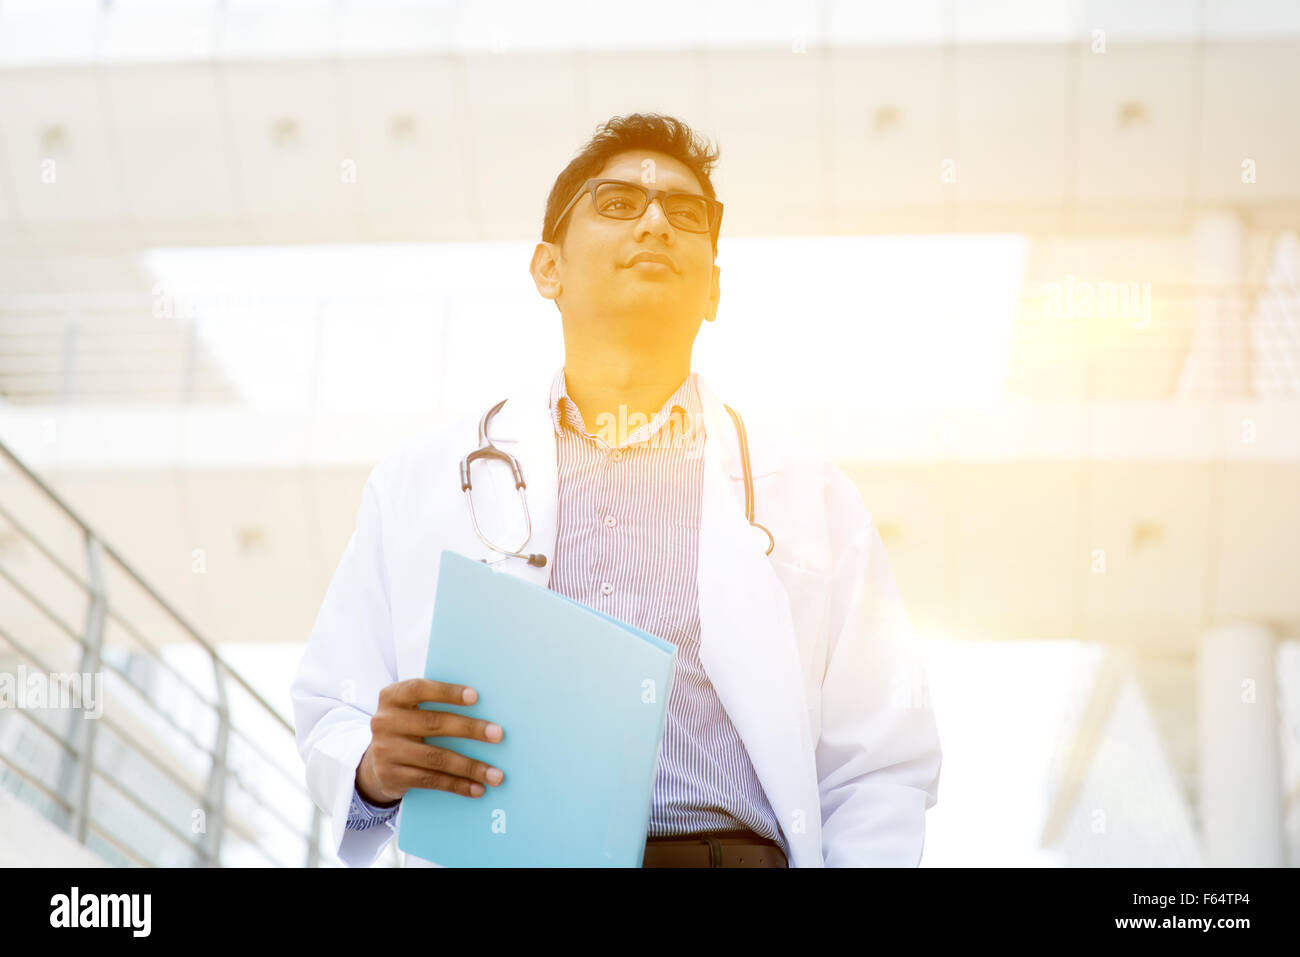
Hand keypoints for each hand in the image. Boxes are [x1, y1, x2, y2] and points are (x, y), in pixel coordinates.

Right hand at [355, 678, 504, 805]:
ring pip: (435, 758)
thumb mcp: (412, 710)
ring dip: (470, 766)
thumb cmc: (408, 727)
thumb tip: (484, 709)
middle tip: (498, 735)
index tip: (475, 697)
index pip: (419, 689)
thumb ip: (436, 704)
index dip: (447, 692)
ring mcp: (386, 750)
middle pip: (433, 724)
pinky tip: (477, 788)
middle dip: (470, 729)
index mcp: (392, 697)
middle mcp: (385, 722)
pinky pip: (430, 780)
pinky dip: (457, 785)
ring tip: (496, 774)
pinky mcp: (391, 776)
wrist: (376, 761)